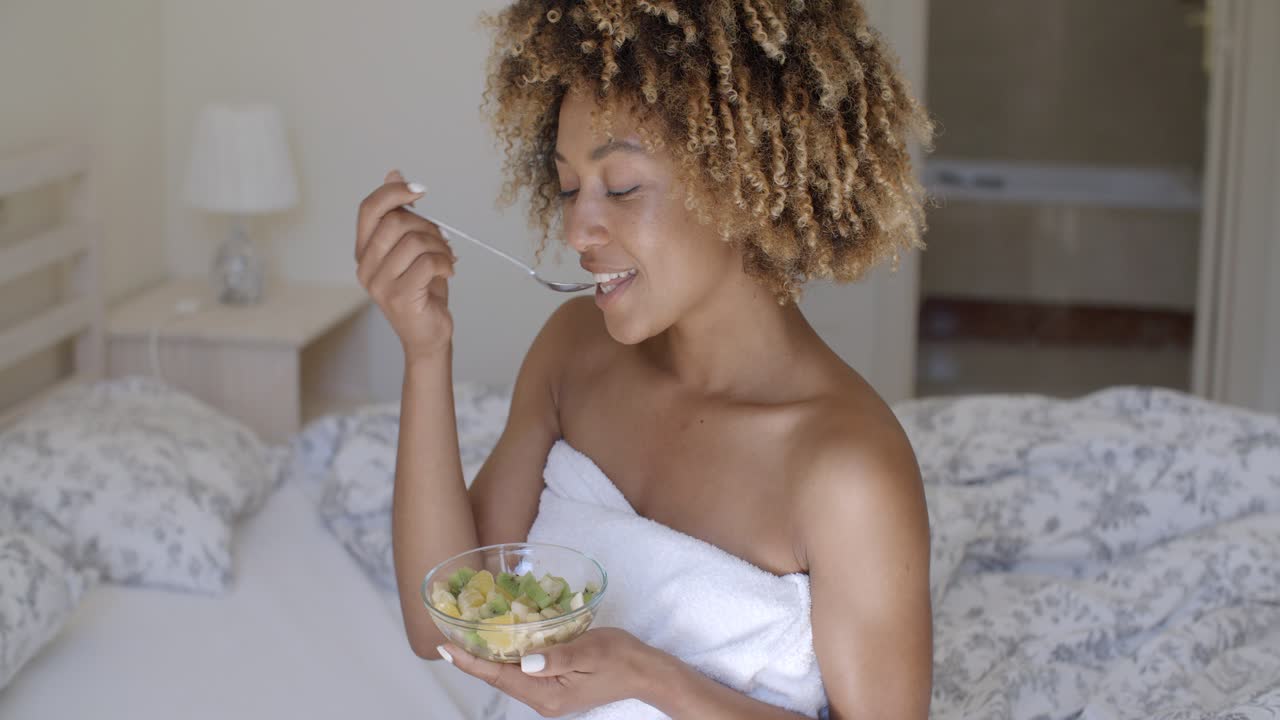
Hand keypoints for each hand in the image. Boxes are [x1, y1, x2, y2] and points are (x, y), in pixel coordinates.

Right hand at [355, 170, 456, 363]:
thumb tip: (394, 174)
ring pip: (413, 241)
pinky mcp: (399, 297)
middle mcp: (365, 267)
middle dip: (427, 224)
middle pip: (394, 222)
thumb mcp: (412, 247)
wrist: (428, 335)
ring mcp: (379, 284)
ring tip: (447, 257)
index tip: (420, 190)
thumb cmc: (421, 290)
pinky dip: (445, 262)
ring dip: (440, 245)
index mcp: (364, 251)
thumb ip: (402, 214)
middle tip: (442, 239)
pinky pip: (427, 263)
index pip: (369, 209)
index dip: (393, 193)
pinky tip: (449, 271)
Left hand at [440, 628, 661, 716]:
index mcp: (548, 694)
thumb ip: (557, 657)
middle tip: (449, 635)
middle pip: (499, 678)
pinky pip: (522, 673)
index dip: (471, 662)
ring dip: (489, 657)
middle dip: (474, 658)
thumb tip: (524, 660)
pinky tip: (499, 642)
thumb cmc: (621, 658)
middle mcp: (543, 700)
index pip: (500, 677)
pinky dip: (507, 657)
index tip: (446, 648)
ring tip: (465, 636)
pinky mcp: (554, 686)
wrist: (645, 673)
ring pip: (509, 675)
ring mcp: (548, 695)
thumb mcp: (590, 652)